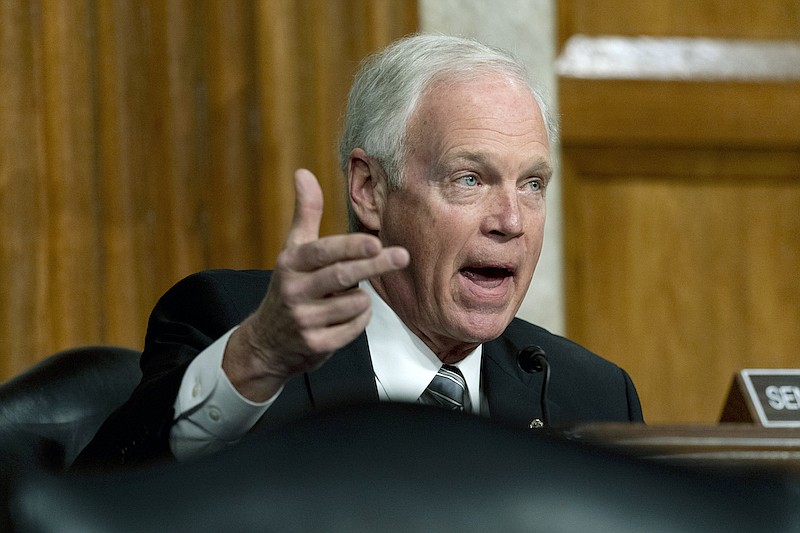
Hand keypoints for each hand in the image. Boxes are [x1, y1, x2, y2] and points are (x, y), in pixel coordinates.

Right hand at [223, 169, 408, 400]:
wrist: (266, 343)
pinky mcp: (316, 345)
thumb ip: (305, 213)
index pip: (323, 252)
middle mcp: (294, 291)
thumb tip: (303, 172)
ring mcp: (304, 320)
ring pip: (354, 303)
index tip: (374, 242)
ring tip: (347, 298)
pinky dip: (359, 320)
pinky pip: (354, 328)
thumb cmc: (289, 288)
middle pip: (342, 276)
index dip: (350, 247)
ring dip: (361, 299)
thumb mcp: (292, 251)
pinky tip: (346, 317)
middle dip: (374, 266)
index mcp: (290, 264)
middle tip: (402, 256)